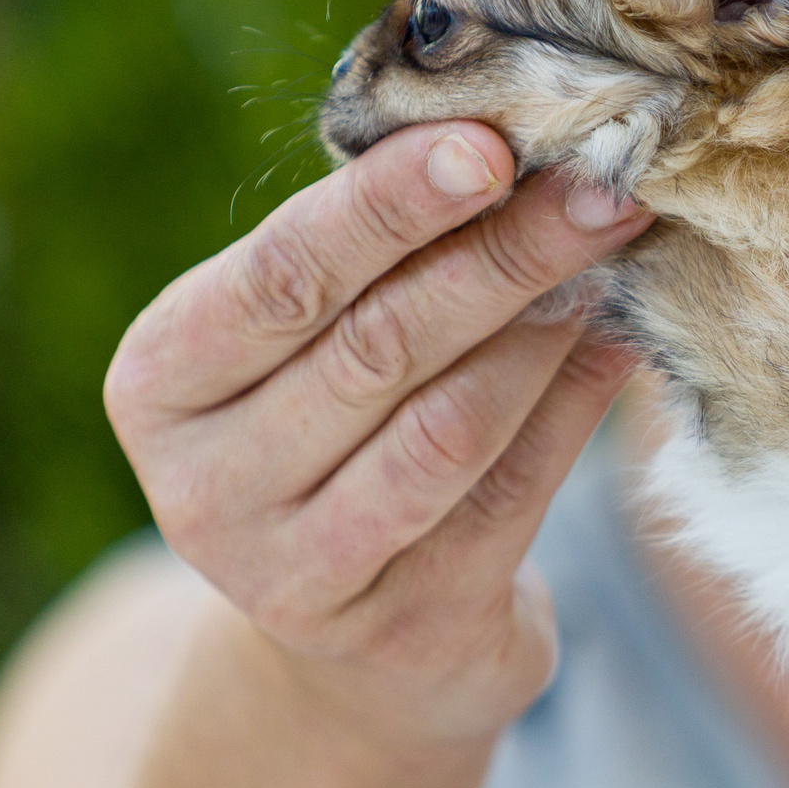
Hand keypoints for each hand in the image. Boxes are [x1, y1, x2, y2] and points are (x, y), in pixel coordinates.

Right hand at [102, 122, 651, 745]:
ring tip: (616, 249)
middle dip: (503, 252)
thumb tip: (528, 144)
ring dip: (549, 326)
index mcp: (161, 380)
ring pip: (450, 425)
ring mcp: (298, 571)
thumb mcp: (317, 345)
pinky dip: (577, 401)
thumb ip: (383, 259)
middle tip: (599, 183)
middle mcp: (207, 485)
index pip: (281, 276)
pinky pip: (513, 490)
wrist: (359, 646)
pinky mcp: (407, 627)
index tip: (489, 141)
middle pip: (376, 345)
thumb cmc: (341, 436)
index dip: (388, 205)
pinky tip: (626, 337)